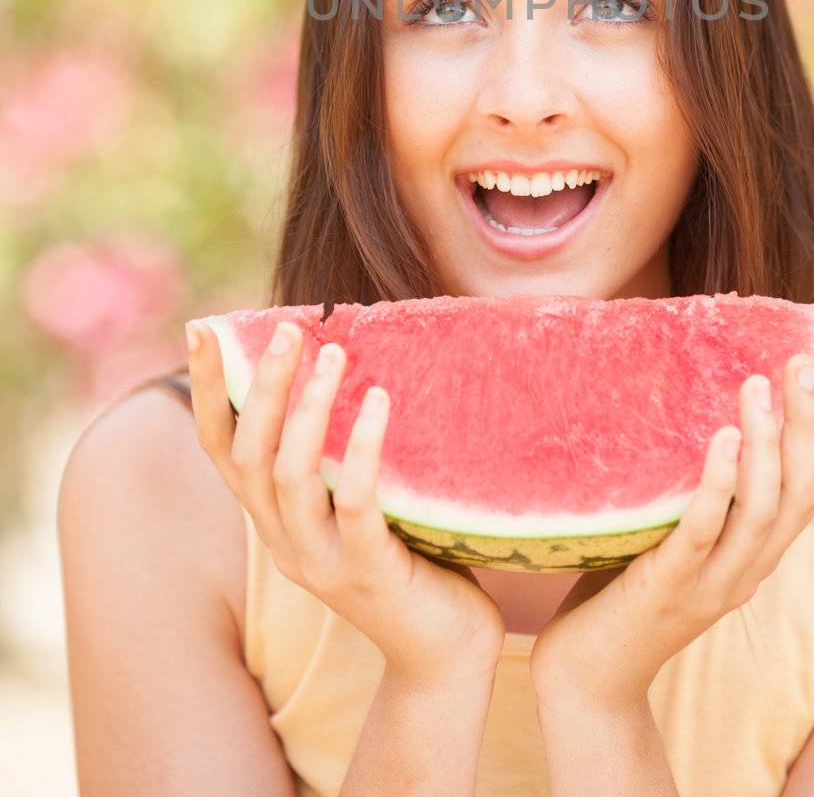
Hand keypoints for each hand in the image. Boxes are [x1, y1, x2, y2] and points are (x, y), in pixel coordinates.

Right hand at [186, 318, 507, 687]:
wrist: (445, 651)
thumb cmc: (409, 556)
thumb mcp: (352, 503)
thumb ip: (332, 454)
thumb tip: (335, 359)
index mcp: (272, 520)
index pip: (221, 448)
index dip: (208, 390)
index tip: (203, 328)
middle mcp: (283, 542)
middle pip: (250, 455)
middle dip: (262, 386)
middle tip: (288, 329)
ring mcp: (321, 563)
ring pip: (290, 477)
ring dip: (308, 409)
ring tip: (336, 353)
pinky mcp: (368, 575)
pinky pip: (353, 504)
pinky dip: (360, 449)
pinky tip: (378, 401)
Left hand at [528, 353, 813, 709]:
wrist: (591, 677)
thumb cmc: (630, 588)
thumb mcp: (683, 531)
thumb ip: (708, 486)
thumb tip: (712, 400)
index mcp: (762, 550)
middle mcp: (752, 567)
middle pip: (803, 490)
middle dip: (809, 421)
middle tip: (801, 359)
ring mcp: (714, 582)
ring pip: (763, 510)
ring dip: (766, 444)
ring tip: (757, 384)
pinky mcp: (670, 588)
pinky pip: (703, 533)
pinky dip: (718, 485)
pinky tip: (722, 439)